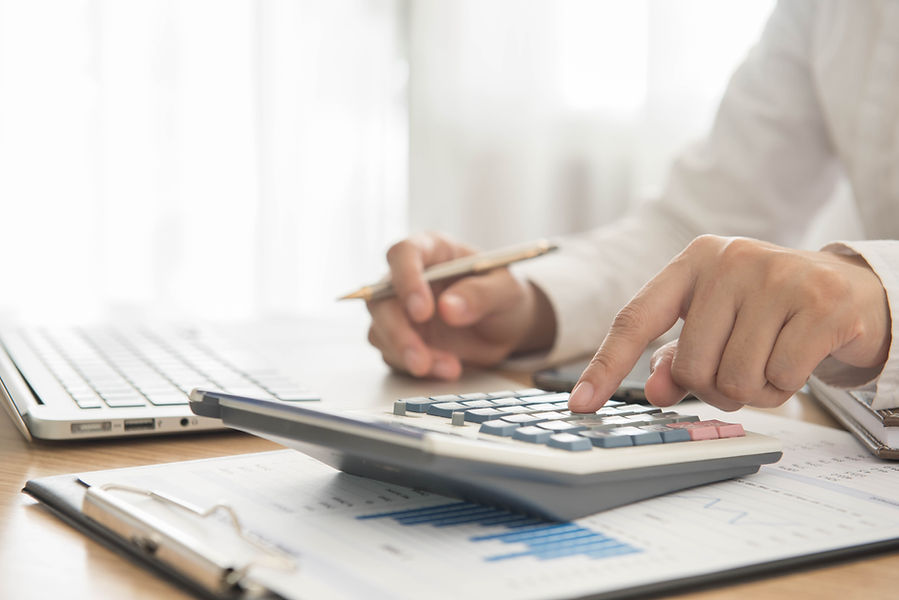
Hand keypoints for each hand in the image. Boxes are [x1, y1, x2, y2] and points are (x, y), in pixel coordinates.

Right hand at [366, 232, 555, 379]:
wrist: (505, 326)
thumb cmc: (504, 296)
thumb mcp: (505, 290)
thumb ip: (480, 294)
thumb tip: (448, 308)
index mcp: (432, 250)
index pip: (404, 254)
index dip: (406, 280)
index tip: (423, 311)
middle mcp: (407, 278)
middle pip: (380, 298)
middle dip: (398, 332)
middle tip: (421, 359)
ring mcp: (400, 310)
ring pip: (380, 331)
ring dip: (408, 355)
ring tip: (451, 368)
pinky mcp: (401, 338)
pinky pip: (393, 355)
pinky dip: (418, 368)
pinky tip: (448, 369)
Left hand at [569, 235, 890, 411]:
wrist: (849, 288)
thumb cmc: (768, 309)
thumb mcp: (715, 322)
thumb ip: (678, 356)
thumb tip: (657, 390)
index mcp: (693, 261)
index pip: (635, 319)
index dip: (605, 366)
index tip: (580, 404)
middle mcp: (731, 260)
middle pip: (692, 366)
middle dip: (714, 387)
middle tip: (740, 371)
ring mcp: (778, 277)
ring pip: (736, 379)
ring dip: (754, 390)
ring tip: (771, 361)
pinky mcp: (821, 303)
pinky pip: (782, 379)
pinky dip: (788, 387)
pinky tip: (800, 359)